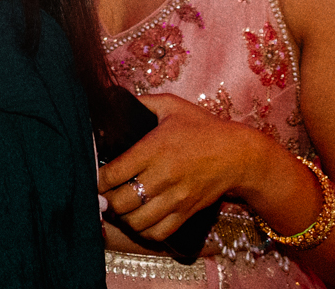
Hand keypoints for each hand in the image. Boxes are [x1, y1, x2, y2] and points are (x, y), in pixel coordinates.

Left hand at [95, 93, 261, 243]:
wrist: (238, 155)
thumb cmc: (203, 128)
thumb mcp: (172, 106)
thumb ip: (142, 102)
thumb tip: (116, 100)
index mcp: (153, 149)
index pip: (112, 174)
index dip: (97, 178)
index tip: (96, 176)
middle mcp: (161, 177)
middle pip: (119, 202)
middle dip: (105, 200)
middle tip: (104, 193)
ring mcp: (174, 199)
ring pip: (136, 221)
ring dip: (122, 217)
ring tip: (120, 206)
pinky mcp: (186, 213)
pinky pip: (157, 233)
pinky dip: (143, 231)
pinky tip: (140, 219)